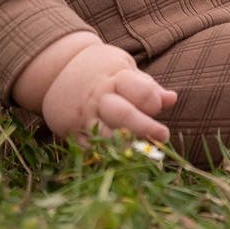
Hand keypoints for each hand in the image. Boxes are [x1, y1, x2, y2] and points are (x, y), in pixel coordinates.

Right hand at [40, 41, 176, 144]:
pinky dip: (105, 156)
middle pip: (123, 115)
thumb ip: (147, 87)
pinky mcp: (72, 133)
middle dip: (145, 127)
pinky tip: (121, 160)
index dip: (151, 100)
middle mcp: (99, 97)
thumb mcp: (124, 68)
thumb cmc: (101, 69)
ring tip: (143, 153)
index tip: (158, 106)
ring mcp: (84, 116)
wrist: (57, 69)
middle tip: (163, 135)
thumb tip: (172, 99)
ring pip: (105, 135)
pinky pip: (89, 149)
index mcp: (115, 77)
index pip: (138, 90)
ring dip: (126, 146)